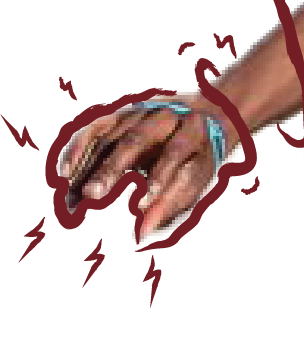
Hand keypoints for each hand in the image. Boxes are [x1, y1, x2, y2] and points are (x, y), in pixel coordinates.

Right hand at [58, 93, 231, 245]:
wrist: (199, 110)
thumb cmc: (197, 154)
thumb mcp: (197, 177)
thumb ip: (172, 202)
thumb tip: (144, 232)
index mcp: (191, 131)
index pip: (175, 153)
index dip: (159, 178)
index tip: (140, 206)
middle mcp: (164, 115)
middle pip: (136, 140)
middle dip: (112, 168)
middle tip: (91, 196)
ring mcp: (138, 110)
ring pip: (108, 135)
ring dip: (87, 165)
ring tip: (73, 194)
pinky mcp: (118, 110)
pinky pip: (91, 126)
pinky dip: (76, 149)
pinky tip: (66, 172)